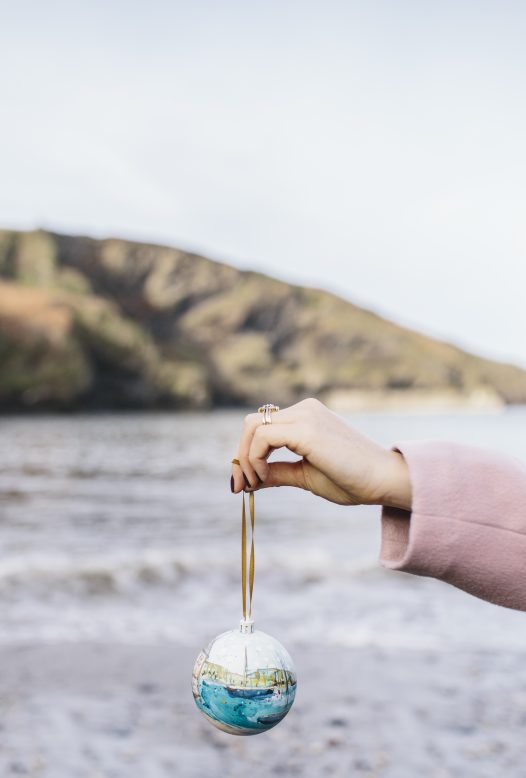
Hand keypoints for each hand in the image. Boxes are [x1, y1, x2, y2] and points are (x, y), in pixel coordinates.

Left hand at [231, 398, 411, 509]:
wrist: (384, 481)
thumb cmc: (352, 480)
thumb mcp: (305, 476)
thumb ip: (277, 473)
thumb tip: (248, 480)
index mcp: (306, 416)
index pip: (262, 426)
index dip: (245, 454)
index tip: (243, 484)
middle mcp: (305, 409)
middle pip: (252, 423)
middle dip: (240, 455)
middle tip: (242, 486)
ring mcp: (306, 415)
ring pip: (252, 427)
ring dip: (245, 459)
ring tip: (256, 484)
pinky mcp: (307, 430)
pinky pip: (262, 437)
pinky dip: (254, 459)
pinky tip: (265, 477)